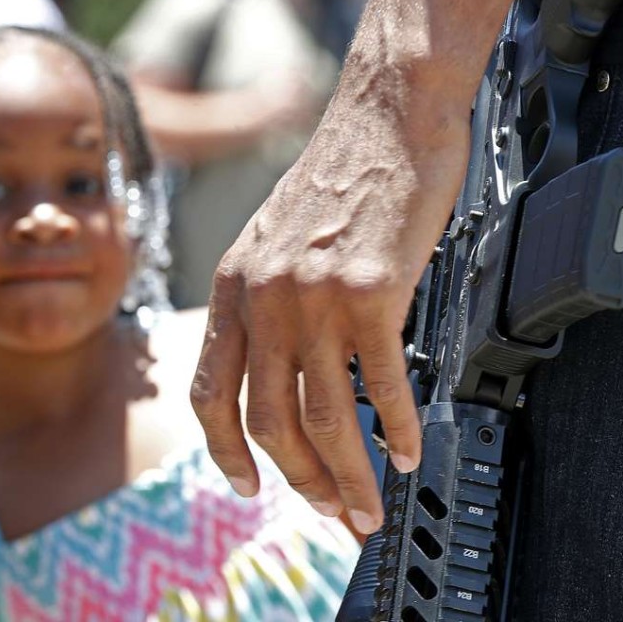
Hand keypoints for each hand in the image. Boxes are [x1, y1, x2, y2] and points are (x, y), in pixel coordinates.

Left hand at [190, 86, 469, 532]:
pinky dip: (400, 429)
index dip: (226, 452)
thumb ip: (265, 296)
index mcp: (233, 285)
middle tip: (333, 512)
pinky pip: (386, 384)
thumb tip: (283, 359)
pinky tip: (410, 451)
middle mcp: (264, 297)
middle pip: (272, 421)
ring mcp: (316, 296)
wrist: (387, 111)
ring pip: (328, 417)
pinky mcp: (372, 290)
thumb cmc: (342, 169)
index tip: (247, 485)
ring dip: (351, 475)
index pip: (212, 393)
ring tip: (370, 504)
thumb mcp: (274, 233)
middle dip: (302, 482)